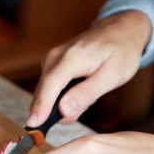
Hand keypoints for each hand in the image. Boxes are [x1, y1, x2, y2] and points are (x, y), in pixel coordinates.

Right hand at [27, 11, 151, 127]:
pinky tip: (81, 91)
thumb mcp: (113, 75)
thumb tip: (63, 109)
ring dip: (61, 104)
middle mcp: (55, 57)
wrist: (120, 29)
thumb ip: (87, 94)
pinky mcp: (51, 65)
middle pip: (44, 91)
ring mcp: (51, 60)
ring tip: (89, 94)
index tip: (33, 124)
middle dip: (53, 112)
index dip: (41, 106)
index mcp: (73, 57)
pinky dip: (62, 97)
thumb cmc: (121, 51)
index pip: (51, 84)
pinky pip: (50, 88)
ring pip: (47, 92)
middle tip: (78, 113)